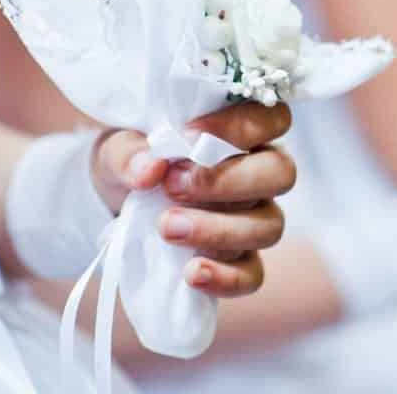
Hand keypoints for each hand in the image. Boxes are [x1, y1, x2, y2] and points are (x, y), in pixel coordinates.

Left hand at [92, 103, 294, 298]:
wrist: (115, 198)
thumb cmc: (133, 156)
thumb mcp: (118, 145)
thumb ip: (130, 152)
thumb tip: (149, 169)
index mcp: (244, 129)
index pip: (272, 118)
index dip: (238, 127)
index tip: (186, 136)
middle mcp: (260, 171)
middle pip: (281, 173)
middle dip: (227, 181)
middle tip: (172, 184)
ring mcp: (256, 218)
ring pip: (269, 226)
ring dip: (218, 229)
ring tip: (166, 227)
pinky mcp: (240, 261)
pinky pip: (252, 275)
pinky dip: (225, 277)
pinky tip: (191, 273)